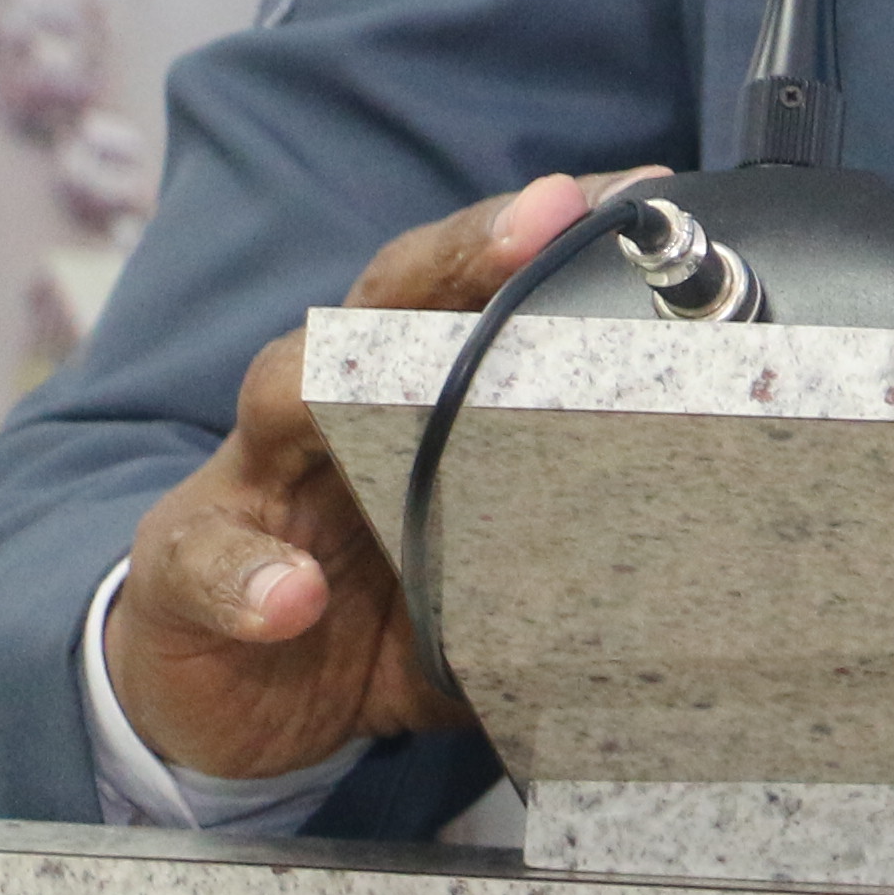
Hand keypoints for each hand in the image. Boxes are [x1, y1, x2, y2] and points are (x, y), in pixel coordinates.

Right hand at [103, 169, 636, 779]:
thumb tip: (708, 578)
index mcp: (408, 396)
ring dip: (331, 380)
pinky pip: (209, 560)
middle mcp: (331, 409)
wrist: (228, 696)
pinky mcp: (185, 568)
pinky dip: (250, 580)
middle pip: (388, 300)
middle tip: (540, 220)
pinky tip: (291, 598)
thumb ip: (564, 566)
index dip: (555, 240)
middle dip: (465, 252)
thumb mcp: (479, 583)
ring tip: (385, 387)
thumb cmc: (368, 606)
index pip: (478, 291)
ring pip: (282, 390)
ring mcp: (251, 479)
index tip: (642, 198)